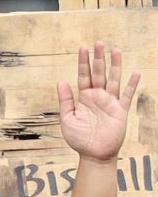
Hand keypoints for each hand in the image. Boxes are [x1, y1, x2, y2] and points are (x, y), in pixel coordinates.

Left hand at [57, 42, 140, 163]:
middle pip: (99, 73)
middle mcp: (98, 97)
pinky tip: (135, 73)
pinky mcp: (120, 110)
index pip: (84, 76)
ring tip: (115, 50)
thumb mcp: (67, 119)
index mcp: (84, 98)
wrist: (94, 154)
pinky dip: (131, 84)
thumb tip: (60, 81)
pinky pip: (127, 95)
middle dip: (99, 58)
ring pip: (114, 79)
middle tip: (98, 42)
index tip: (83, 48)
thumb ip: (65, 100)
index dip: (83, 62)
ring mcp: (110, 102)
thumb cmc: (79, 139)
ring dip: (115, 65)